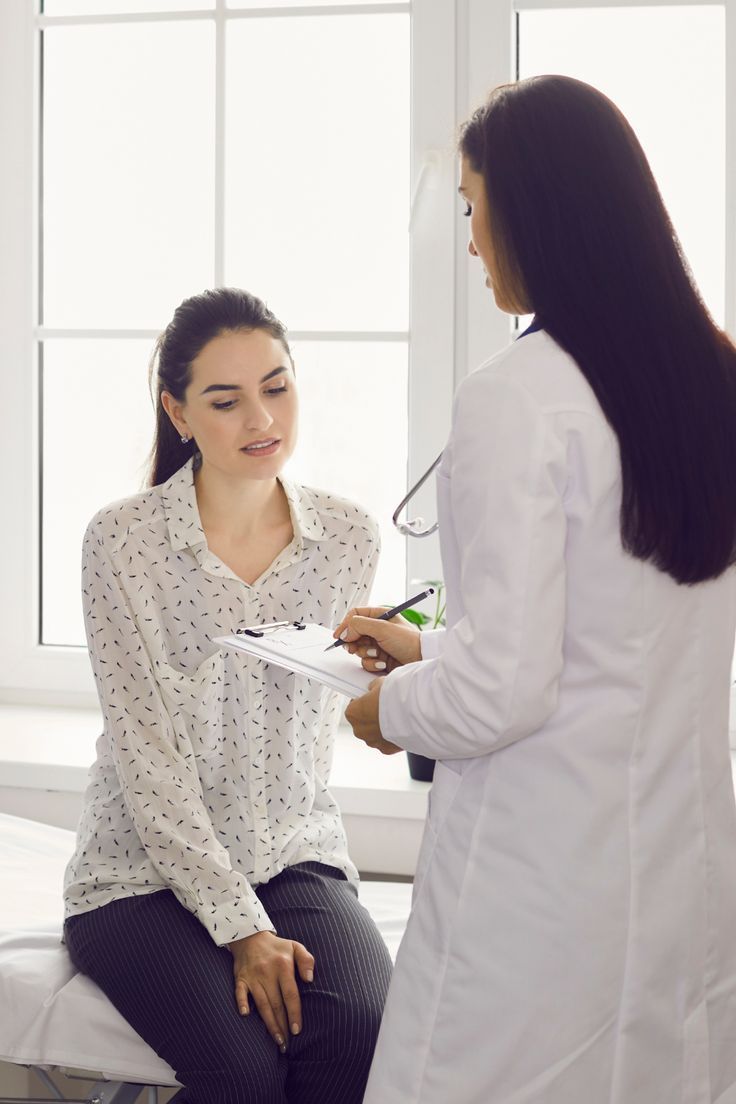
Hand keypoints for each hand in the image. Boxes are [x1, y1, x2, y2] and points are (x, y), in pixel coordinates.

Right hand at [228, 930, 314, 1051]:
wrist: (250, 936)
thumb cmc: (277, 947)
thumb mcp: (296, 947)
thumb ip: (307, 961)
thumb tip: (309, 980)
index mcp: (283, 966)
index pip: (290, 994)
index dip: (294, 1013)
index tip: (297, 1030)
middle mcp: (268, 972)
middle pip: (276, 1004)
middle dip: (282, 1026)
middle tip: (287, 1045)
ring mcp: (253, 976)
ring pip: (262, 1004)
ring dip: (269, 1024)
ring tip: (277, 1041)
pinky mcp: (240, 979)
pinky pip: (240, 993)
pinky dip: (242, 1003)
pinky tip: (245, 1015)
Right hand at [333, 606, 421, 672]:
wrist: (422, 660)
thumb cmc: (409, 641)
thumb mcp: (382, 628)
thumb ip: (360, 626)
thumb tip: (345, 632)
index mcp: (380, 616)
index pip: (355, 615)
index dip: (345, 625)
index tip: (339, 636)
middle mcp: (378, 629)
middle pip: (354, 634)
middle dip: (353, 642)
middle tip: (353, 648)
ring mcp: (378, 644)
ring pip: (359, 649)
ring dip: (365, 653)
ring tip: (377, 654)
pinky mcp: (380, 658)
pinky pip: (366, 661)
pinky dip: (372, 663)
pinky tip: (382, 663)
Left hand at [345, 678, 402, 754]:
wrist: (412, 713)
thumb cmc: (393, 697)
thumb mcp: (380, 683)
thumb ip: (373, 688)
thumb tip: (374, 688)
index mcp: (352, 713)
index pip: (353, 707)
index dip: (364, 702)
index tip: (372, 699)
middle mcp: (359, 730)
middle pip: (363, 722)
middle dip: (372, 717)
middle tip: (386, 708)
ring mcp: (372, 741)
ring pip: (374, 734)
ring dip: (382, 728)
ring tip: (396, 717)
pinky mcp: (386, 749)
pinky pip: (387, 742)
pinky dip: (392, 736)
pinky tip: (401, 727)